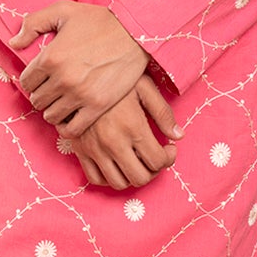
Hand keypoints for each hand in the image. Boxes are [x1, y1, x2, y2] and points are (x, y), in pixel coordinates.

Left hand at [10, 1, 154, 136]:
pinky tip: (72, 115)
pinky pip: (72, 129)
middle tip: (52, 89)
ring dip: (53, 110)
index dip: (31, 79)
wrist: (136, 33)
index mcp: (50, 57)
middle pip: (37, 100)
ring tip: (62, 102)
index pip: (26, 81)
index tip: (41, 77)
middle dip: (42, 94)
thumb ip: (33, 23)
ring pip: (51, 116)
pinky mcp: (97, 106)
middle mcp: (62, 79)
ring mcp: (80, 95)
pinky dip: (67, 126)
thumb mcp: (63, 11)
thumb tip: (14, 43)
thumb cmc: (99, 20)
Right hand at [59, 75, 184, 189]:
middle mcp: (113, 142)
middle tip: (154, 158)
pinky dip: (108, 178)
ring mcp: (94, 148)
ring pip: (118, 183)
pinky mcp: (80, 149)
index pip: (158, 161)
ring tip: (136, 161)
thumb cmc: (115, 77)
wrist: (78, 74)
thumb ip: (163, 113)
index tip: (169, 148)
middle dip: (153, 171)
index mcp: (133, 126)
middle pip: (140, 178)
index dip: (169, 158)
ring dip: (132, 177)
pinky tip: (116, 164)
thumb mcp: (144, 87)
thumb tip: (178, 136)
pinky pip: (94, 178)